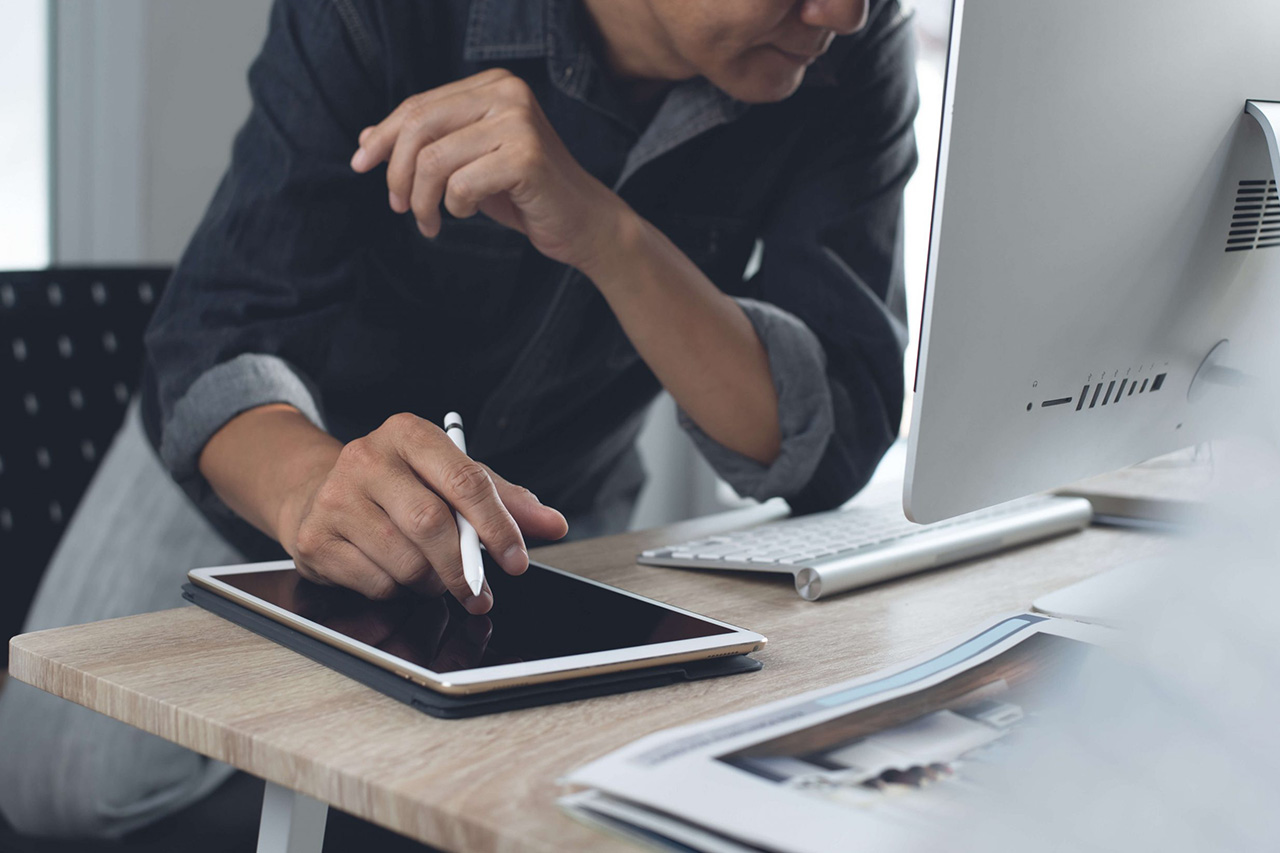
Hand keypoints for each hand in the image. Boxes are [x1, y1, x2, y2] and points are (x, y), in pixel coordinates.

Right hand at [277, 412, 567, 613]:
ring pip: (404, 561)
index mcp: (409, 434)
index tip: (517, 561)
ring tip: (429, 572)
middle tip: (479, 592)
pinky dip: (397, 590)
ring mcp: (335, 498)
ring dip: (430, 581)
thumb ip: (505, 501)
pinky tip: (392, 571)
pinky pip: (376, 583)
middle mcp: (367, 458)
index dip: (497, 525)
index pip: (465, 479)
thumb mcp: (453, 479)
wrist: (318, 494)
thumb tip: (552, 524)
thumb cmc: (400, 486)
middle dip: (464, 568)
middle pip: (431, 524)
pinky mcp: (316, 539)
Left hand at [349, 68, 628, 274]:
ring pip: (434, 161)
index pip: (418, 106)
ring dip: (423, 201)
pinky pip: (462, 185)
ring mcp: (519, 122)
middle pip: (419, 127)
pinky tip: (469, 214)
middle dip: (397, 173)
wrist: (581, 223)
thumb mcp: (465, 164)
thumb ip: (423, 146)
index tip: (360, 166)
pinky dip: (456, 207)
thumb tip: (364, 139)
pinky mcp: (527, 157)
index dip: (382, 137)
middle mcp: (507, 93)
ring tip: (430, 223)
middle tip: (398, 208)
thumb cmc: (522, 193)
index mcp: (492, 85)